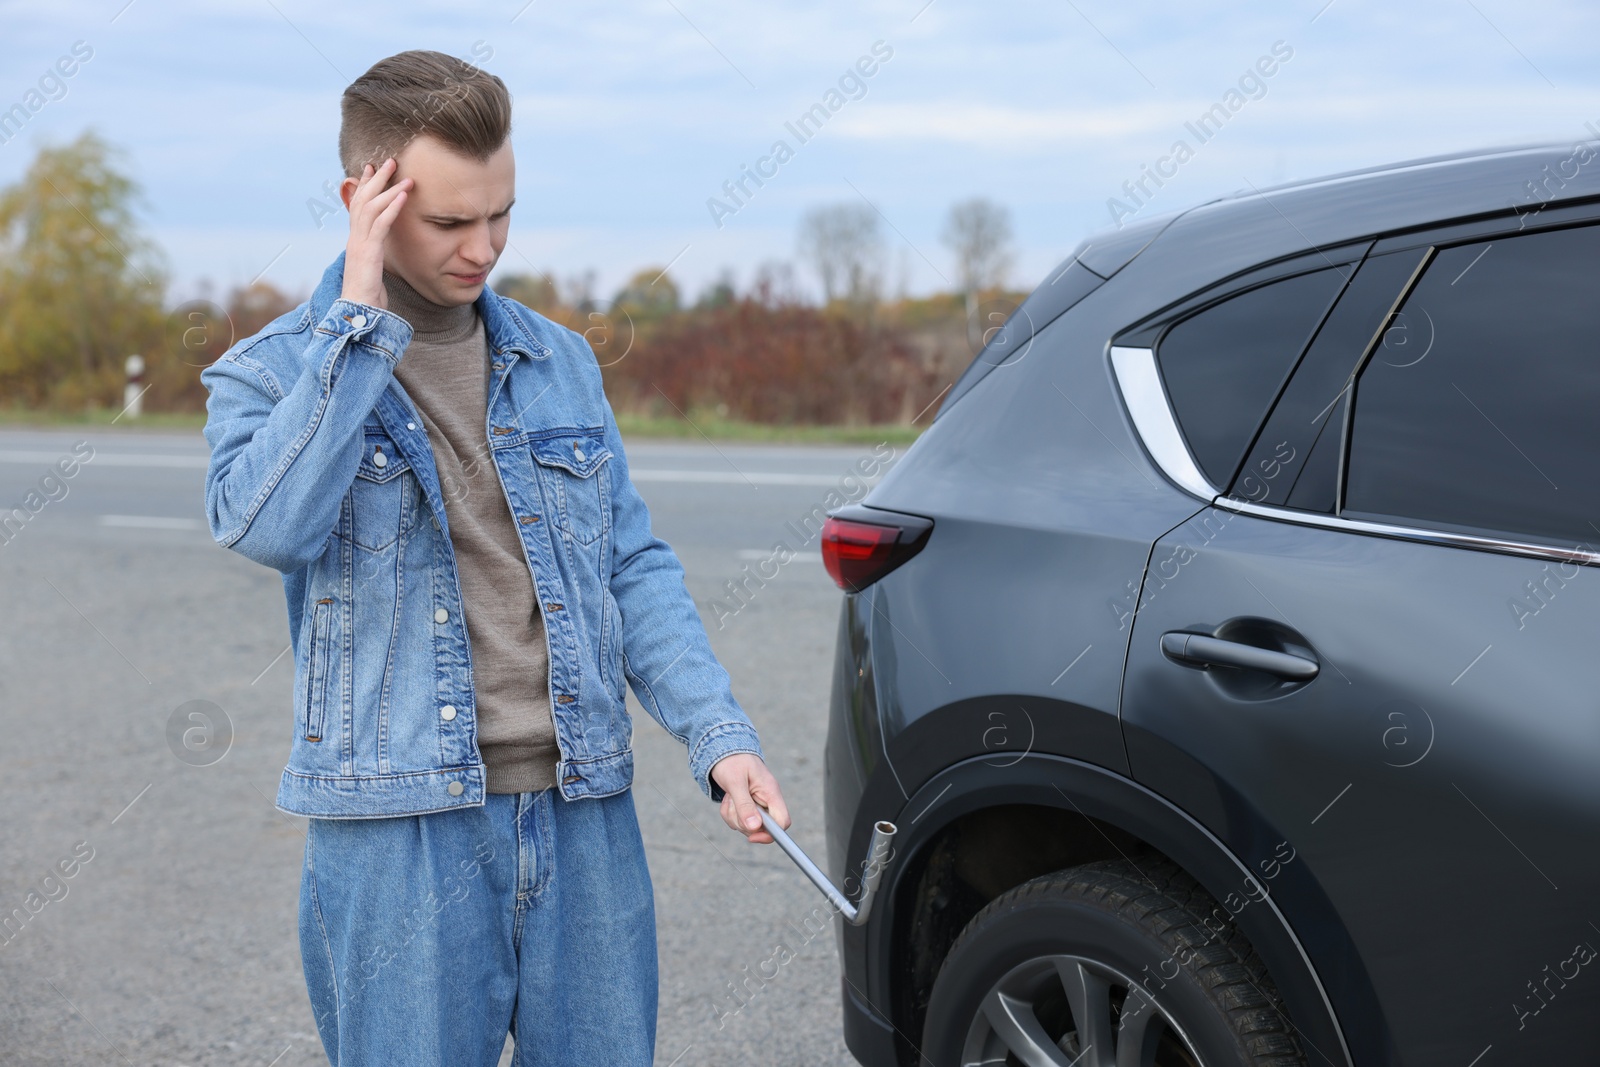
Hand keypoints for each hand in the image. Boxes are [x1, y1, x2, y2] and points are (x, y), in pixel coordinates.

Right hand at [339, 157, 411, 309]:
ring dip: (388, 189)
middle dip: (376, 179)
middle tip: (389, 161)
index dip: (365, 186)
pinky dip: (392, 207)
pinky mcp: (368, 252)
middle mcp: (355, 238)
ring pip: (371, 207)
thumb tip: (381, 252)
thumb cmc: (367, 296)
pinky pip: (381, 224)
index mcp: (356, 241)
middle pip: (363, 200)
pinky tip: (403, 196)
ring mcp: (360, 244)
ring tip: (406, 176)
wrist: (357, 313)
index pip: (358, 206)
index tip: (372, 168)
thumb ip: (376, 256)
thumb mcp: (373, 271)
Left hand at [710, 753, 789, 843]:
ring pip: (748, 826)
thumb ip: (745, 805)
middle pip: (762, 828)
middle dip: (743, 822)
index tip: (752, 836)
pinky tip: (728, 798)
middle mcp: (767, 800)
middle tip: (732, 804)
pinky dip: (729, 813)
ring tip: (729, 797)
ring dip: (733, 816)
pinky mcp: (748, 807)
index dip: (771, 834)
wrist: (724, 750)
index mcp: (771, 792)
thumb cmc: (732, 761)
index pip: (782, 821)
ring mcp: (758, 804)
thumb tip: (755, 827)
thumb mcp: (735, 782)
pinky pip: (739, 821)